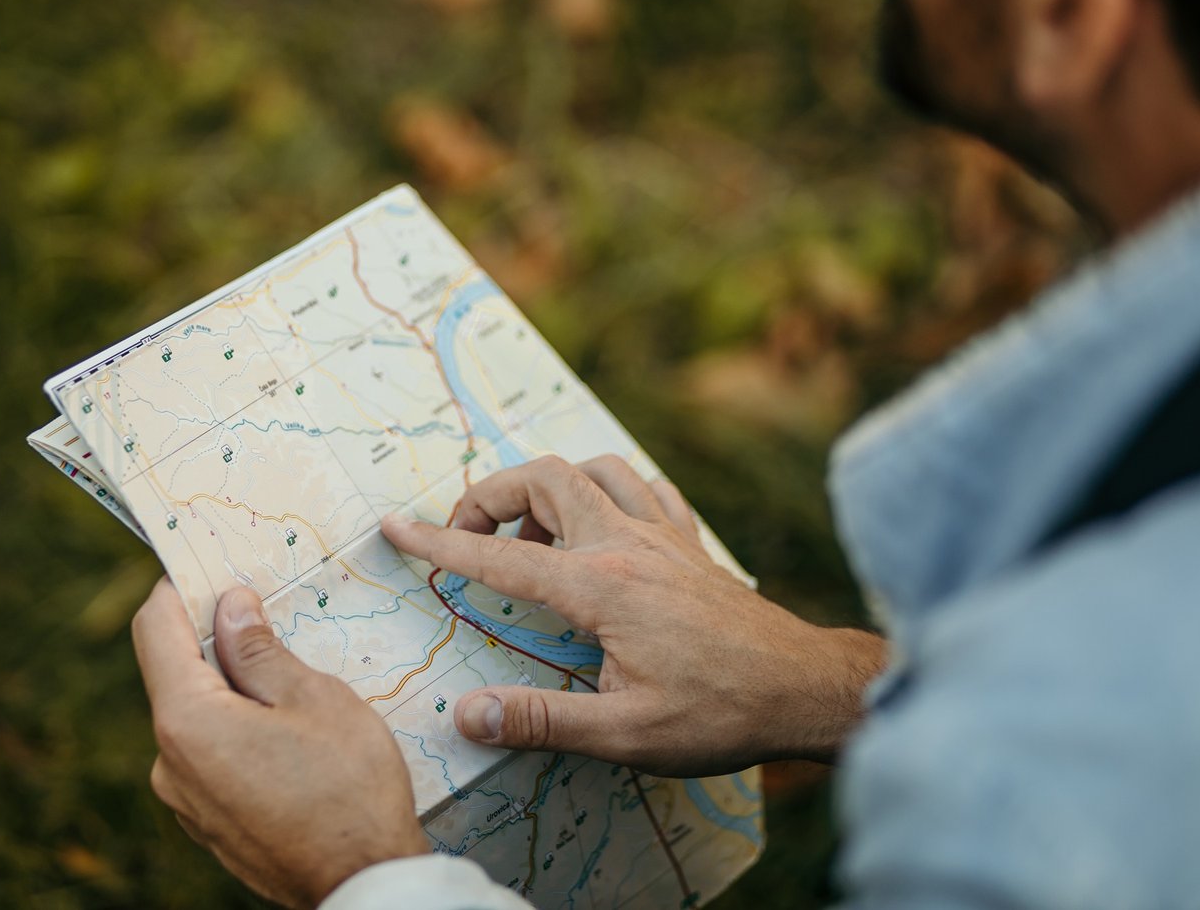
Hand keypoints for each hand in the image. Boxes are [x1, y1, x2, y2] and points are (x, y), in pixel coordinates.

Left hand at [132, 580, 428, 907]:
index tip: (213, 564)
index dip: (180, 586)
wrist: (363, 883)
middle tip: (269, 614)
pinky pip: (211, 756)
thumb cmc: (349, 788)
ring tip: (292, 682)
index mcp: (188, 721)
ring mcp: (185, 799)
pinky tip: (288, 734)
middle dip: (216, 637)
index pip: (157, 628)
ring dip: (233, 688)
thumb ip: (260, 650)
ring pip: (197, 716)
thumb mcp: (313, 699)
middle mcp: (169, 762)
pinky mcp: (208, 823)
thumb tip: (230, 607)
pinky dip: (238, 729)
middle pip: (176, 672)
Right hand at [381, 455, 885, 776]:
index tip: (394, 528)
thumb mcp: (625, 733)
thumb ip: (540, 722)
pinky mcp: (689, 541)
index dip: (439, 543)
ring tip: (532, 539)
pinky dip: (608, 490)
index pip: (499, 559)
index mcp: (599, 587)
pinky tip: (603, 525)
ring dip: (549, 487)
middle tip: (471, 541)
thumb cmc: (719, 713)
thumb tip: (468, 716)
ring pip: (593, 467)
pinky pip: (642, 486)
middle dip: (489, 497)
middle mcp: (626, 544)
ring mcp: (662, 535)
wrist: (805, 688)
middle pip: (541, 479)